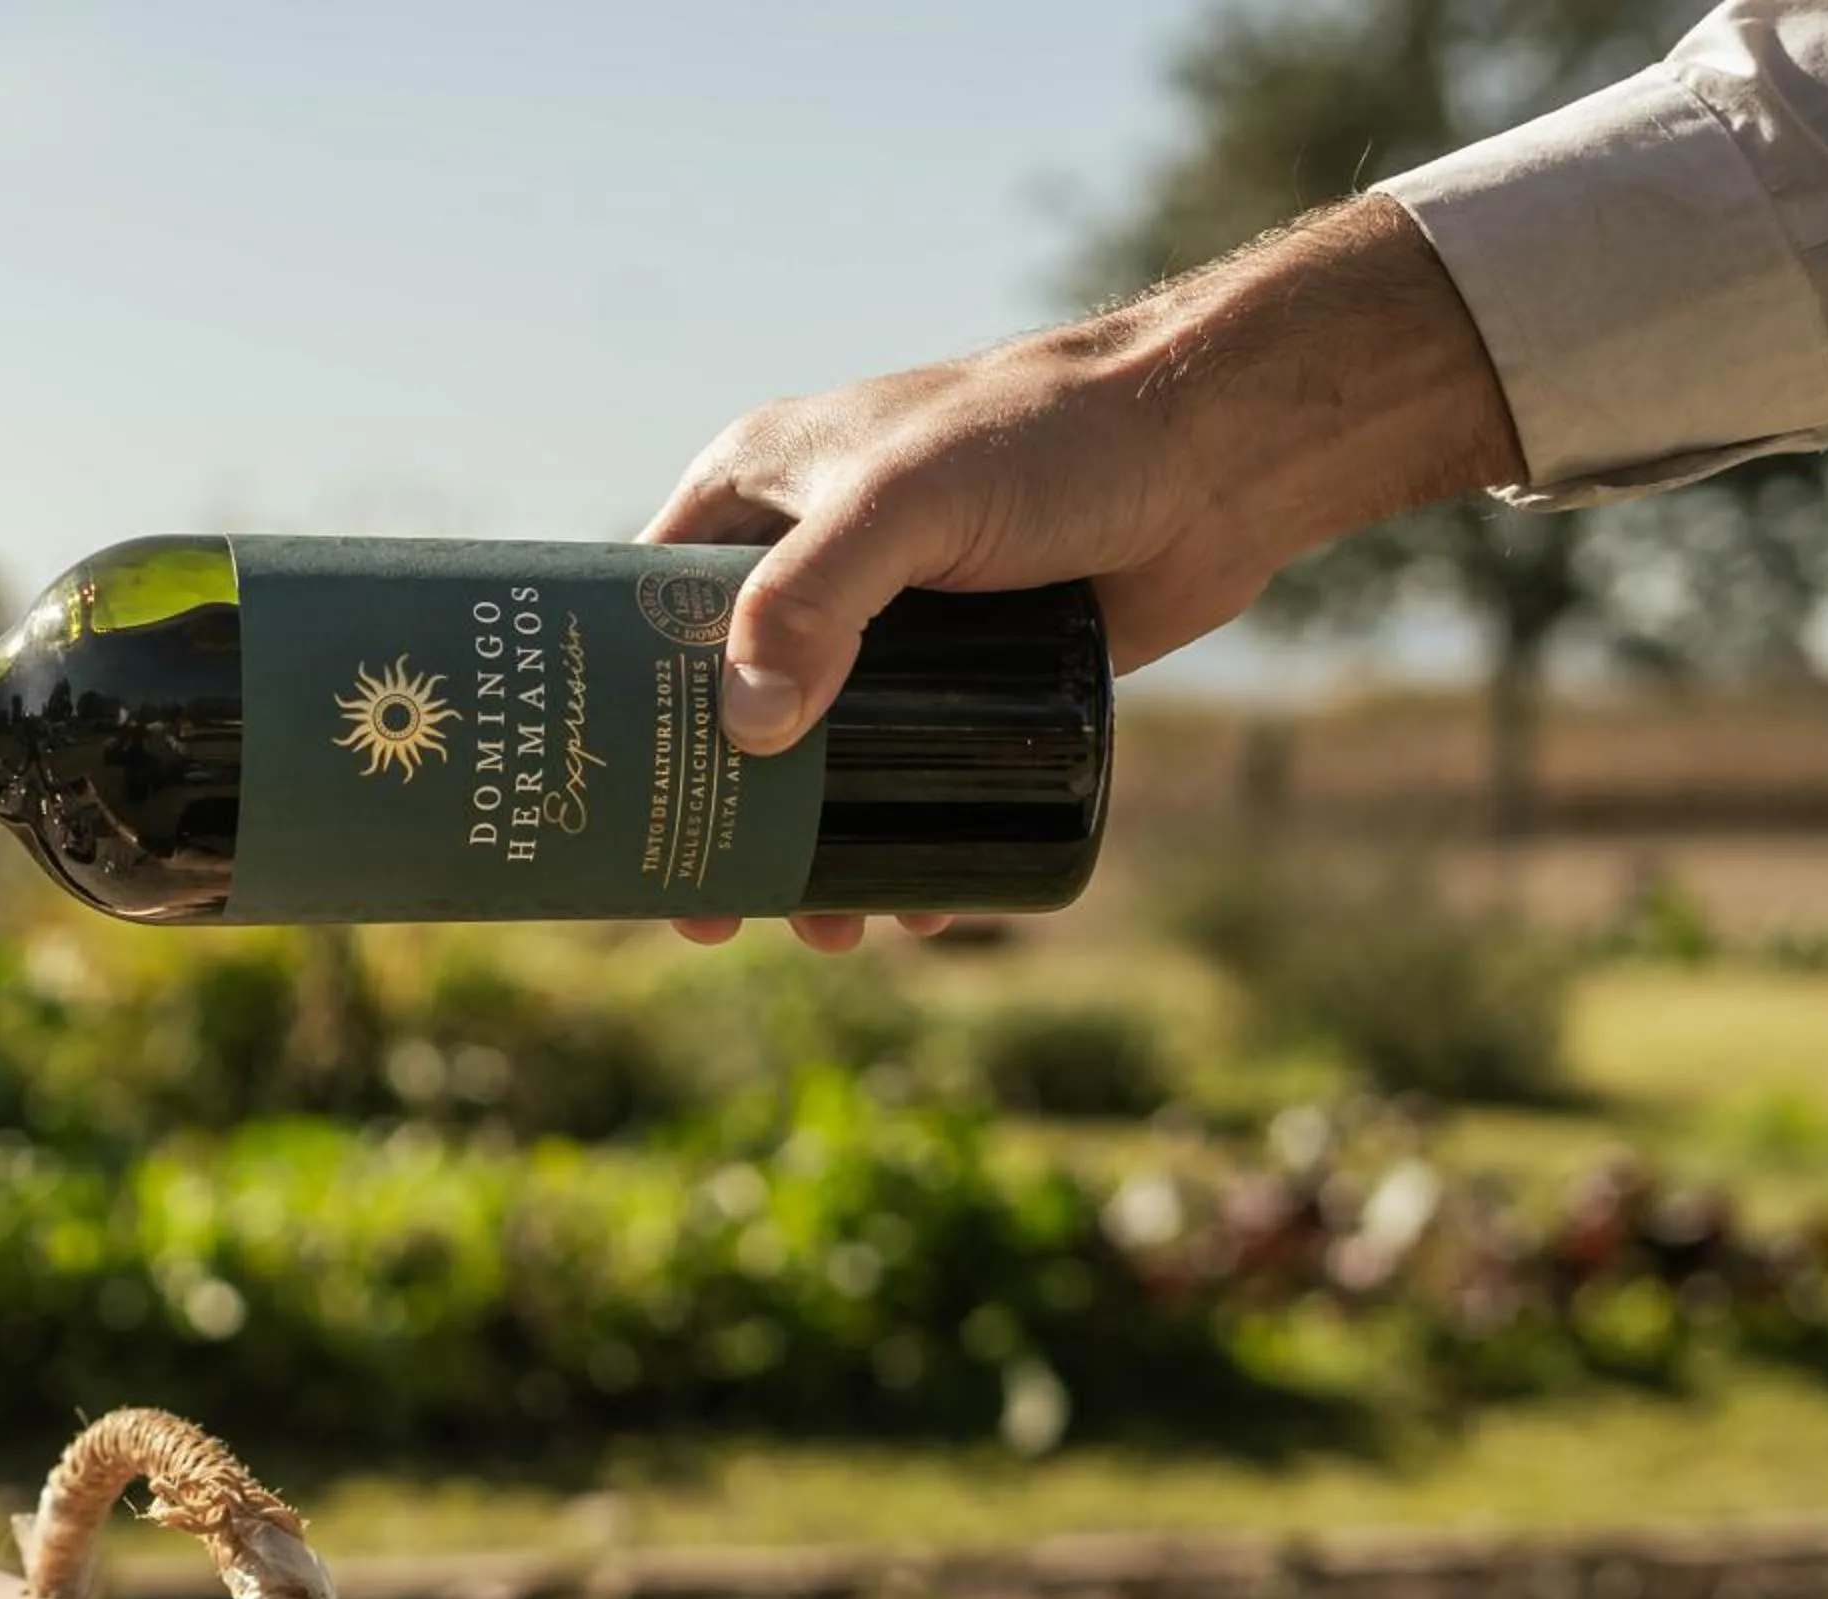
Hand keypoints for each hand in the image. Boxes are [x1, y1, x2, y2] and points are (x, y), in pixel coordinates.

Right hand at [639, 196, 1521, 950]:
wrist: (1214, 453)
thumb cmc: (1049, 439)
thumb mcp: (905, 502)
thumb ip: (815, 599)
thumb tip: (748, 733)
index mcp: (755, 493)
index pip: (646, 610)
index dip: (620, 715)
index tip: (613, 816)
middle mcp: (808, 559)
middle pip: (726, 708)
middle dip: (724, 819)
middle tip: (717, 917)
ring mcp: (890, 624)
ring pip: (818, 758)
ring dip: (813, 851)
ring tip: (831, 929)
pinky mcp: (969, 677)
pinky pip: (908, 773)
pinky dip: (900, 838)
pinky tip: (915, 899)